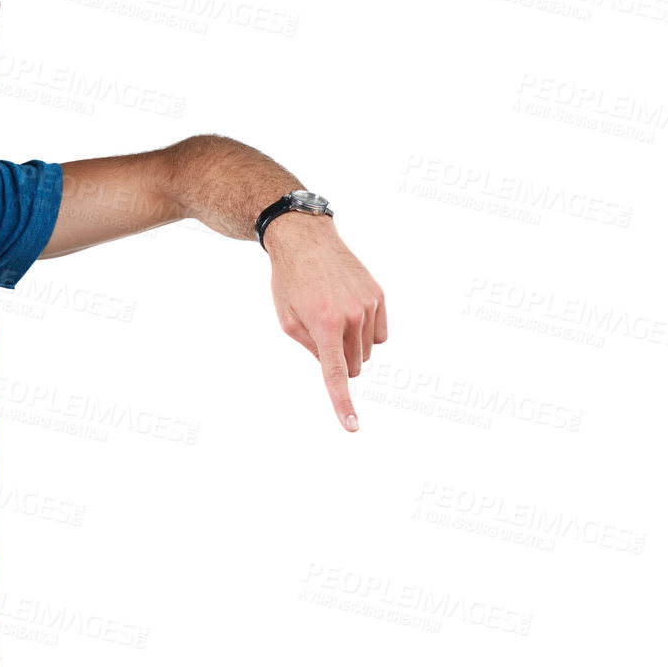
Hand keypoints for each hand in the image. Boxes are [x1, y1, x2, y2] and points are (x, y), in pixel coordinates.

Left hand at [266, 215, 386, 430]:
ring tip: (333, 316)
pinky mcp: (378, 296)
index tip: (353, 427)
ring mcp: (368, 305)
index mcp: (323, 325)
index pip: (336, 374)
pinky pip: (380, 334)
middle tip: (322, 335)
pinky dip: (367, 333)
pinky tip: (351, 312)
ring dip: (352, 346)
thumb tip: (336, 367)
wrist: (306, 239)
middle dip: (340, 361)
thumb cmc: (290, 282)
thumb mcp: (287, 320)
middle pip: (354, 366)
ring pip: (367, 351)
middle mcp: (351, 316)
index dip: (343, 404)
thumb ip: (310, 349)